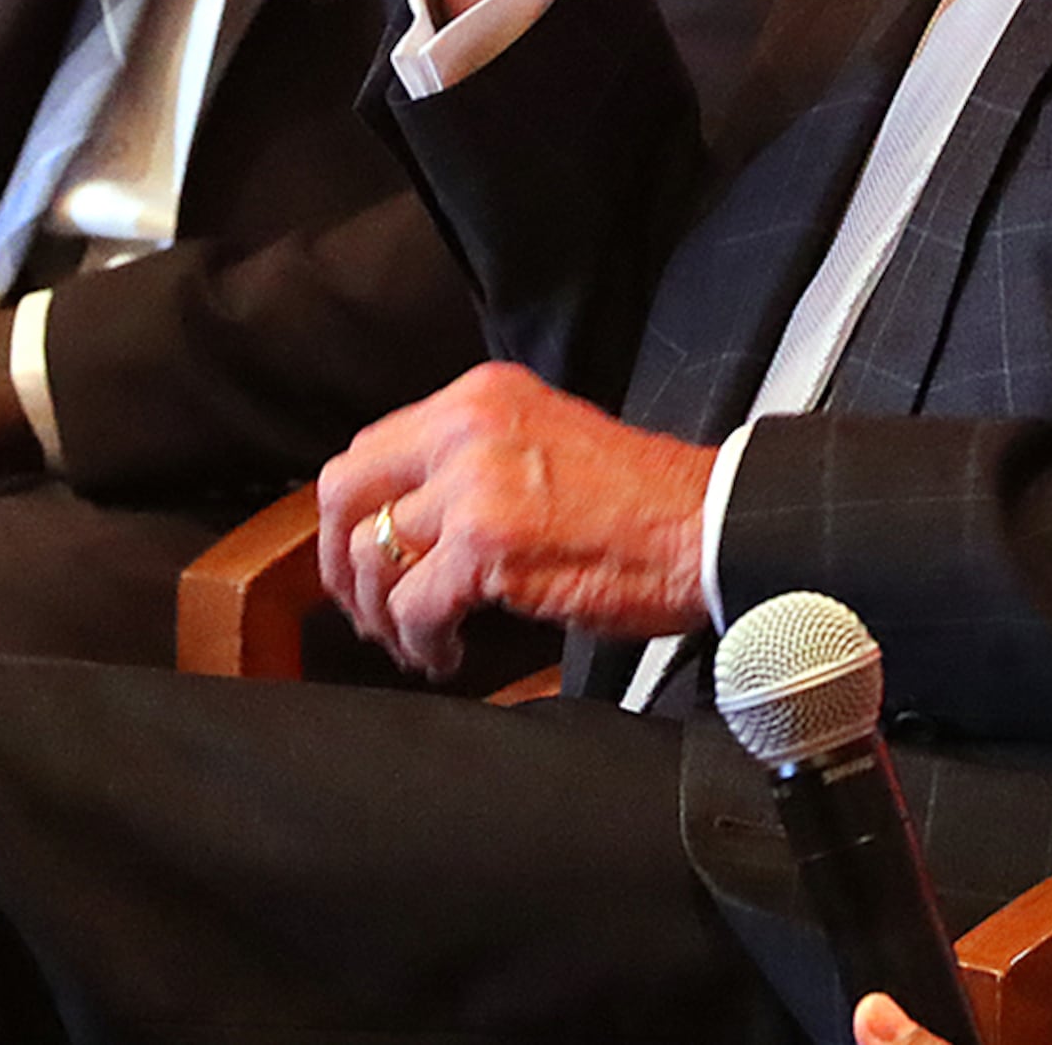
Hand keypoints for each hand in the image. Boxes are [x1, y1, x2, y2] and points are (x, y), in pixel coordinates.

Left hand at [316, 361, 715, 679]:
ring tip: (417, 639)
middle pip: (346, 492)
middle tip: (367, 607)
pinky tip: (450, 654)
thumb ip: (473, 459)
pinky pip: (414, 608)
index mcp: (482, 397)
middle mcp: (469, 427)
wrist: (709, 524)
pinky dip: (423, 643)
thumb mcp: (543, 441)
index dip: (353, 515)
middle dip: (342, 561)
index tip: (363, 558)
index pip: (370, 448)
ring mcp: (476, 484)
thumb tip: (405, 514)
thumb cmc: (642, 501)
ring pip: (374, 558)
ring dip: (384, 615)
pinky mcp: (489, 545)